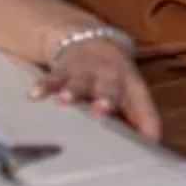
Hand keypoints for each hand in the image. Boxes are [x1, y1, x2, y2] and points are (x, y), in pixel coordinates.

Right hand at [33, 35, 159, 140]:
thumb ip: (138, 118)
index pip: (143, 104)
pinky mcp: (64, 68)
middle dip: (106, 98)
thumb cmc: (112, 79)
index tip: (149, 140)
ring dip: (73, 90)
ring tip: (64, 101)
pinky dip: (45, 86)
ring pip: (81, 80)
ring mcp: (86, 71)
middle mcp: (110, 76)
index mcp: (131, 86)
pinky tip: (34, 95)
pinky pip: (53, 77)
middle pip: (111, 87)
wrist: (90, 39)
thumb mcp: (129, 94)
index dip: (147, 120)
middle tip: (101, 110)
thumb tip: (151, 145)